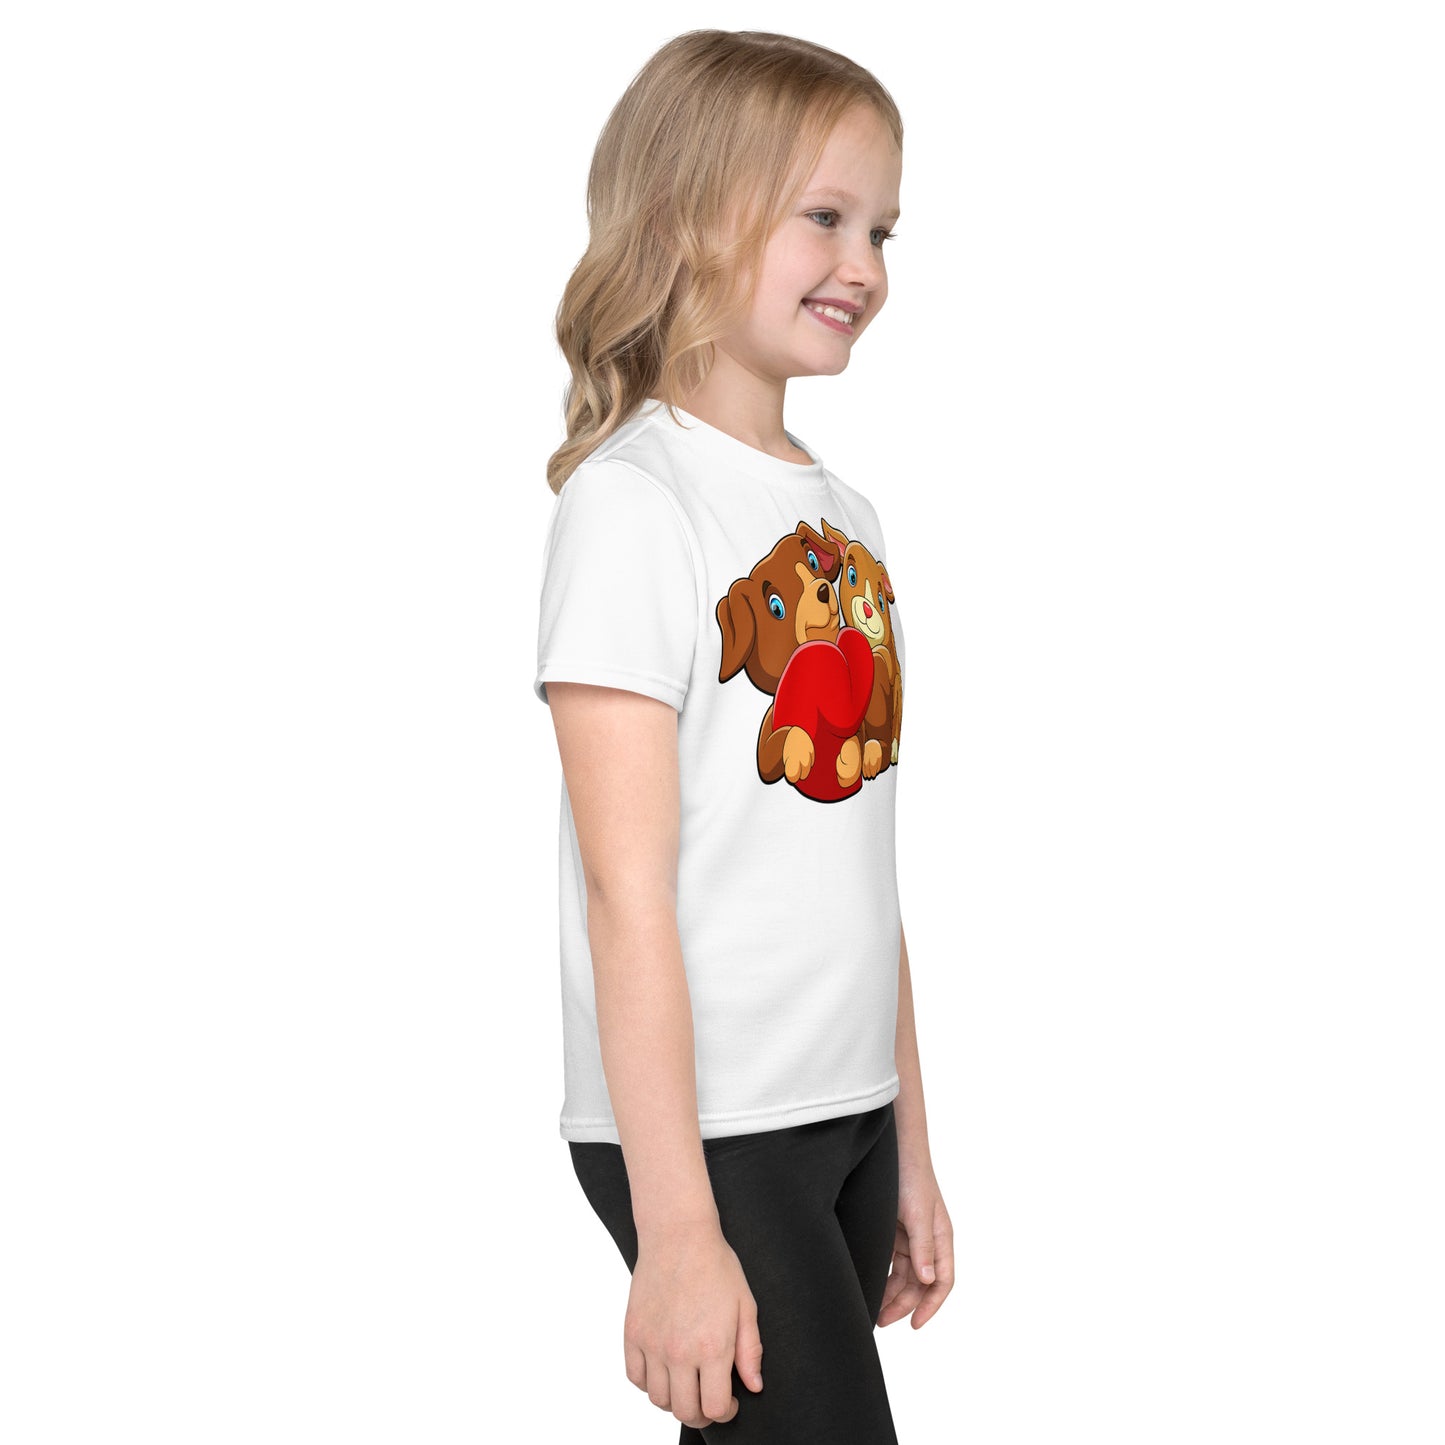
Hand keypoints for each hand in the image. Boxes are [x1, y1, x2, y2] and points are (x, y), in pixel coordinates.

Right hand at [624, 1220, 764, 1428]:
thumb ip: (750, 1350)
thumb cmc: (716, 1265)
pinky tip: (663, 1370)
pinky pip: (635, 1378)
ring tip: (687, 1383)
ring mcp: (652, 1343)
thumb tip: (753, 1386)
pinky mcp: (632, 1333)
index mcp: (712, 1347)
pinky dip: (648, 1383)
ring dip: (674, 1399)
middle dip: (701, 1414)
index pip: (714, 1408)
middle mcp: (679, 1351)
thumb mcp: (745, 1305)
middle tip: (708, 1400)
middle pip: (684, 1411)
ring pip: (658, 1399)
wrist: (678, 1235)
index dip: (726, 1413)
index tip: (730, 1402)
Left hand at [877, 1155, 953, 1328]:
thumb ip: (923, 1247)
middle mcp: (928, 1241)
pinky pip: (891, 1263)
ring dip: (891, 1294)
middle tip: (881, 1321)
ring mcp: (910, 1237)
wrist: (894, 1148)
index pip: (942, 1281)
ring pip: (904, 1277)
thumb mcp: (918, 1213)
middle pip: (920, 1284)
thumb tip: (928, 1280)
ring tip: (873, 1311)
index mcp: (941, 1238)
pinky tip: (870, 1286)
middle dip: (903, 1304)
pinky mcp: (893, 1231)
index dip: (931, 1306)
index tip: (915, 1325)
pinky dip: (883, 1276)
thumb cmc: (911, 1177)